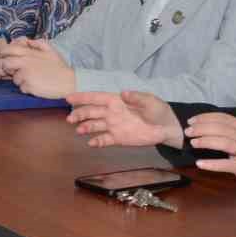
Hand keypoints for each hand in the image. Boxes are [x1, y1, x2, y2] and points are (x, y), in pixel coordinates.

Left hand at [0, 38, 74, 97]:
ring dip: (21, 80)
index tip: (8, 58)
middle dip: (9, 69)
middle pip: (5, 64)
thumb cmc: (59, 67)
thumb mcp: (50, 50)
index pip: (8, 50)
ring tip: (34, 79)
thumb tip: (28, 41)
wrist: (69, 82)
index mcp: (29, 53)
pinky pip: (21, 88)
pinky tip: (37, 86)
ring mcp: (26, 75)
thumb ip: (38, 43)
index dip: (4, 54)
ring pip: (14, 78)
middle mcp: (25, 62)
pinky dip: (27, 88)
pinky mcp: (28, 86)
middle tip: (17, 71)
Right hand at [66, 90, 181, 147]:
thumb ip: (136, 97)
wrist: (167, 128)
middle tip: (70, 119)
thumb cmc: (159, 111)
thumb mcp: (150, 101)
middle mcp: (112, 113)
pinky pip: (104, 140)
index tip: (68, 98)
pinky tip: (90, 143)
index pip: (96, 98)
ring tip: (79, 131)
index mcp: (117, 101)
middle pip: (91, 112)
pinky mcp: (118, 138)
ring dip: (85, 127)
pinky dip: (97, 141)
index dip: (82, 98)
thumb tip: (123, 93)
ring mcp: (114, 126)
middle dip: (79, 114)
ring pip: (95, 126)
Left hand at [186, 112, 235, 184]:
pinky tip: (200, 164)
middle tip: (188, 131)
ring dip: (205, 141)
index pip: (223, 118)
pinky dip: (212, 164)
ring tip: (193, 143)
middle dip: (202, 128)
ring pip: (222, 142)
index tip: (191, 120)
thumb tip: (208, 128)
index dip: (205, 117)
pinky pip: (226, 165)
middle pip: (220, 128)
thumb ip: (232, 132)